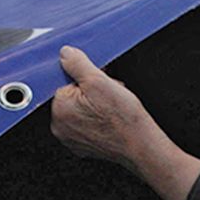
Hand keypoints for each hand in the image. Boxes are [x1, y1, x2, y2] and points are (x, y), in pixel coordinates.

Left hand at [50, 46, 163, 175]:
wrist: (140, 145)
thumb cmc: (122, 118)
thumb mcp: (99, 81)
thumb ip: (78, 64)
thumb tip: (65, 54)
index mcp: (60, 109)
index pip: (63, 82)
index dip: (83, 77)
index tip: (96, 81)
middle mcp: (60, 126)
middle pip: (70, 96)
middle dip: (88, 90)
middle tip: (107, 94)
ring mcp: (71, 139)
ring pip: (78, 109)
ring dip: (93, 104)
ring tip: (111, 107)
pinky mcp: (82, 146)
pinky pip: (84, 124)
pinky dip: (95, 119)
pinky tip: (109, 118)